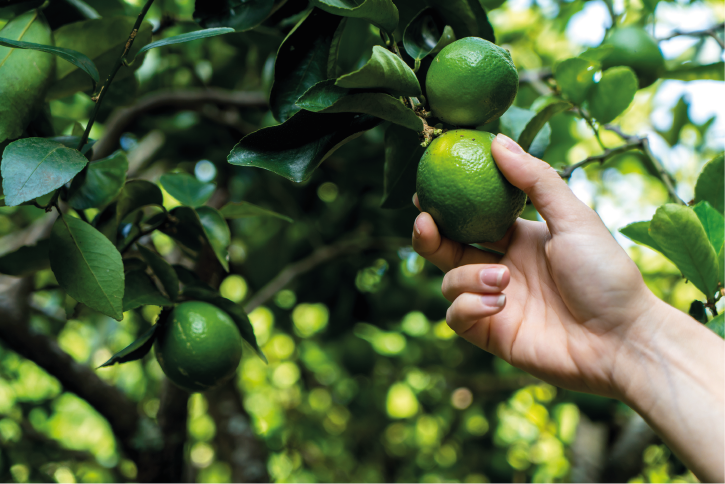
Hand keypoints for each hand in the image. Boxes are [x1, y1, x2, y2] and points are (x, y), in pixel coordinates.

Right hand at [412, 133, 661, 397]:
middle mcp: (502, 268)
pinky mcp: (491, 333)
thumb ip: (536, 180)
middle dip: (429, 236)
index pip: (472, 219)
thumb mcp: (574, 218)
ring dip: (467, 276)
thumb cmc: (605, 275)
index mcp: (520, 239)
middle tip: (425, 221)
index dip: (446, 207)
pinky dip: (470, 306)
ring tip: (504, 280)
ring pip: (450, 282)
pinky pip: (457, 316)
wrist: (622, 339)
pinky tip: (500, 304)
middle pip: (448, 250)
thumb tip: (497, 139)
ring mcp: (494, 302)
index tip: (425, 191)